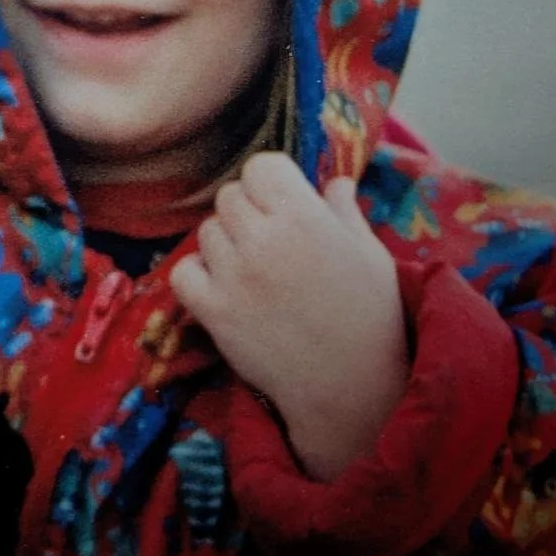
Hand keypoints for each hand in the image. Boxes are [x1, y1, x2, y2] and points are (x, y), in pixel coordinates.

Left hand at [171, 152, 408, 480]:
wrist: (353, 389)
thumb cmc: (372, 317)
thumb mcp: (370, 254)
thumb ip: (344, 212)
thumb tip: (336, 183)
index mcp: (305, 216)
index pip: (261, 167)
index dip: (271, 183)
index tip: (284, 204)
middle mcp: (264, 240)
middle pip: (230, 196)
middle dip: (249, 212)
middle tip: (272, 241)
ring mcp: (234, 276)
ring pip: (207, 232)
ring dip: (226, 244)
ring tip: (256, 270)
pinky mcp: (215, 313)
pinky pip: (183, 272)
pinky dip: (198, 275)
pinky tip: (225, 288)